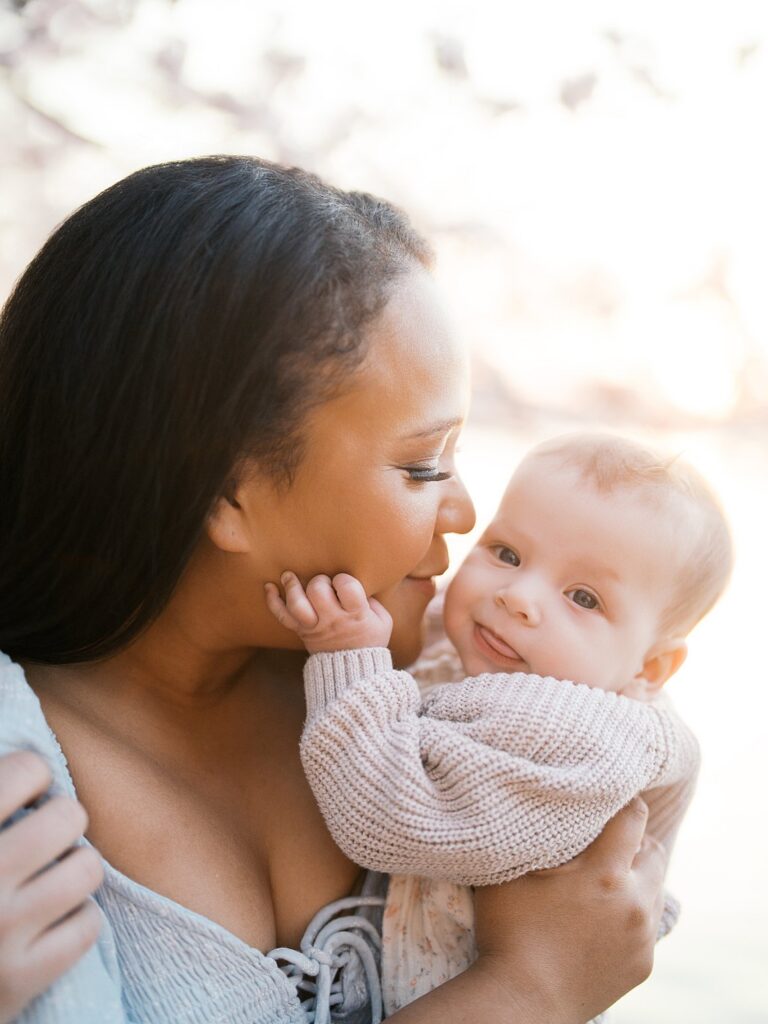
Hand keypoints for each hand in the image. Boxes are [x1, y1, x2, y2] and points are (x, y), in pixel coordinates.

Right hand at [0, 752, 102, 1022]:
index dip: (33, 777)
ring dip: (74, 871)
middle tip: (43, 839)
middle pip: (68, 815)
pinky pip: (88, 925)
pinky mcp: (22, 978)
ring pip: (87, 869)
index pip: (27, 769)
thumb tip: (37, 761)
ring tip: (50, 878)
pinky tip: (50, 923)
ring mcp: (1, 931)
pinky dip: (76, 921)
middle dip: (61, 823)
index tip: (25, 796)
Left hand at [265, 571, 392, 653]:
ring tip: (289, 575)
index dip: (344, 579)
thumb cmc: (370, 641)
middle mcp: (333, 620)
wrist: (354, 673)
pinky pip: (282, 616)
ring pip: (297, 604)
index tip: (344, 583)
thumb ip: (372, 601)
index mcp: (356, 615)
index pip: (346, 587)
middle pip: (318, 591)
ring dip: (292, 586)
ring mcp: (314, 627)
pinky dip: (273, 601)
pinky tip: (269, 587)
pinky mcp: (301, 632)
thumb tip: (356, 584)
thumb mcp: (383, 620)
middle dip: (319, 581)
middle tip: (324, 584)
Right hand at [471, 797, 666, 1022]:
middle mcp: (635, 903)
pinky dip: (632, 912)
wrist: (521, 1001)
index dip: (624, 799)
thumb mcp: (514, 871)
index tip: (609, 794)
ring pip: (655, 887)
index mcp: (606, 873)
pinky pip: (648, 924)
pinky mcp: (644, 964)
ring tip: (603, 878)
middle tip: (604, 839)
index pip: (635, 816)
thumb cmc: (509, 929)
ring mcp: (643, 937)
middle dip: (633, 840)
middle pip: (655, 849)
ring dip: (636, 876)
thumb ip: (536, 836)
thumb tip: (541, 802)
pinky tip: (601, 917)